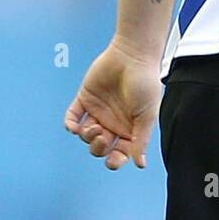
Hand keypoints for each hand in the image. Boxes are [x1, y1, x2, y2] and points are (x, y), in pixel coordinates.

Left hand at [64, 37, 161, 170]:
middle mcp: (113, 122)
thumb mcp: (147, 115)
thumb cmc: (145, 82)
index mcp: (129, 128)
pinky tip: (74, 126)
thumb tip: (140, 164)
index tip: (113, 160)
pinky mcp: (85, 99)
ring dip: (87, 136)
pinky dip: (70, 124)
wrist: (132, 55)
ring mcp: (98, 111)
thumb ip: (141, 140)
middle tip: (102, 137)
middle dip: (99, 148)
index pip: (119, 153)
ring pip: (85, 135)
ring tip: (93, 127)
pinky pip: (73, 116)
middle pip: (99, 147)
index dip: (115, 160)